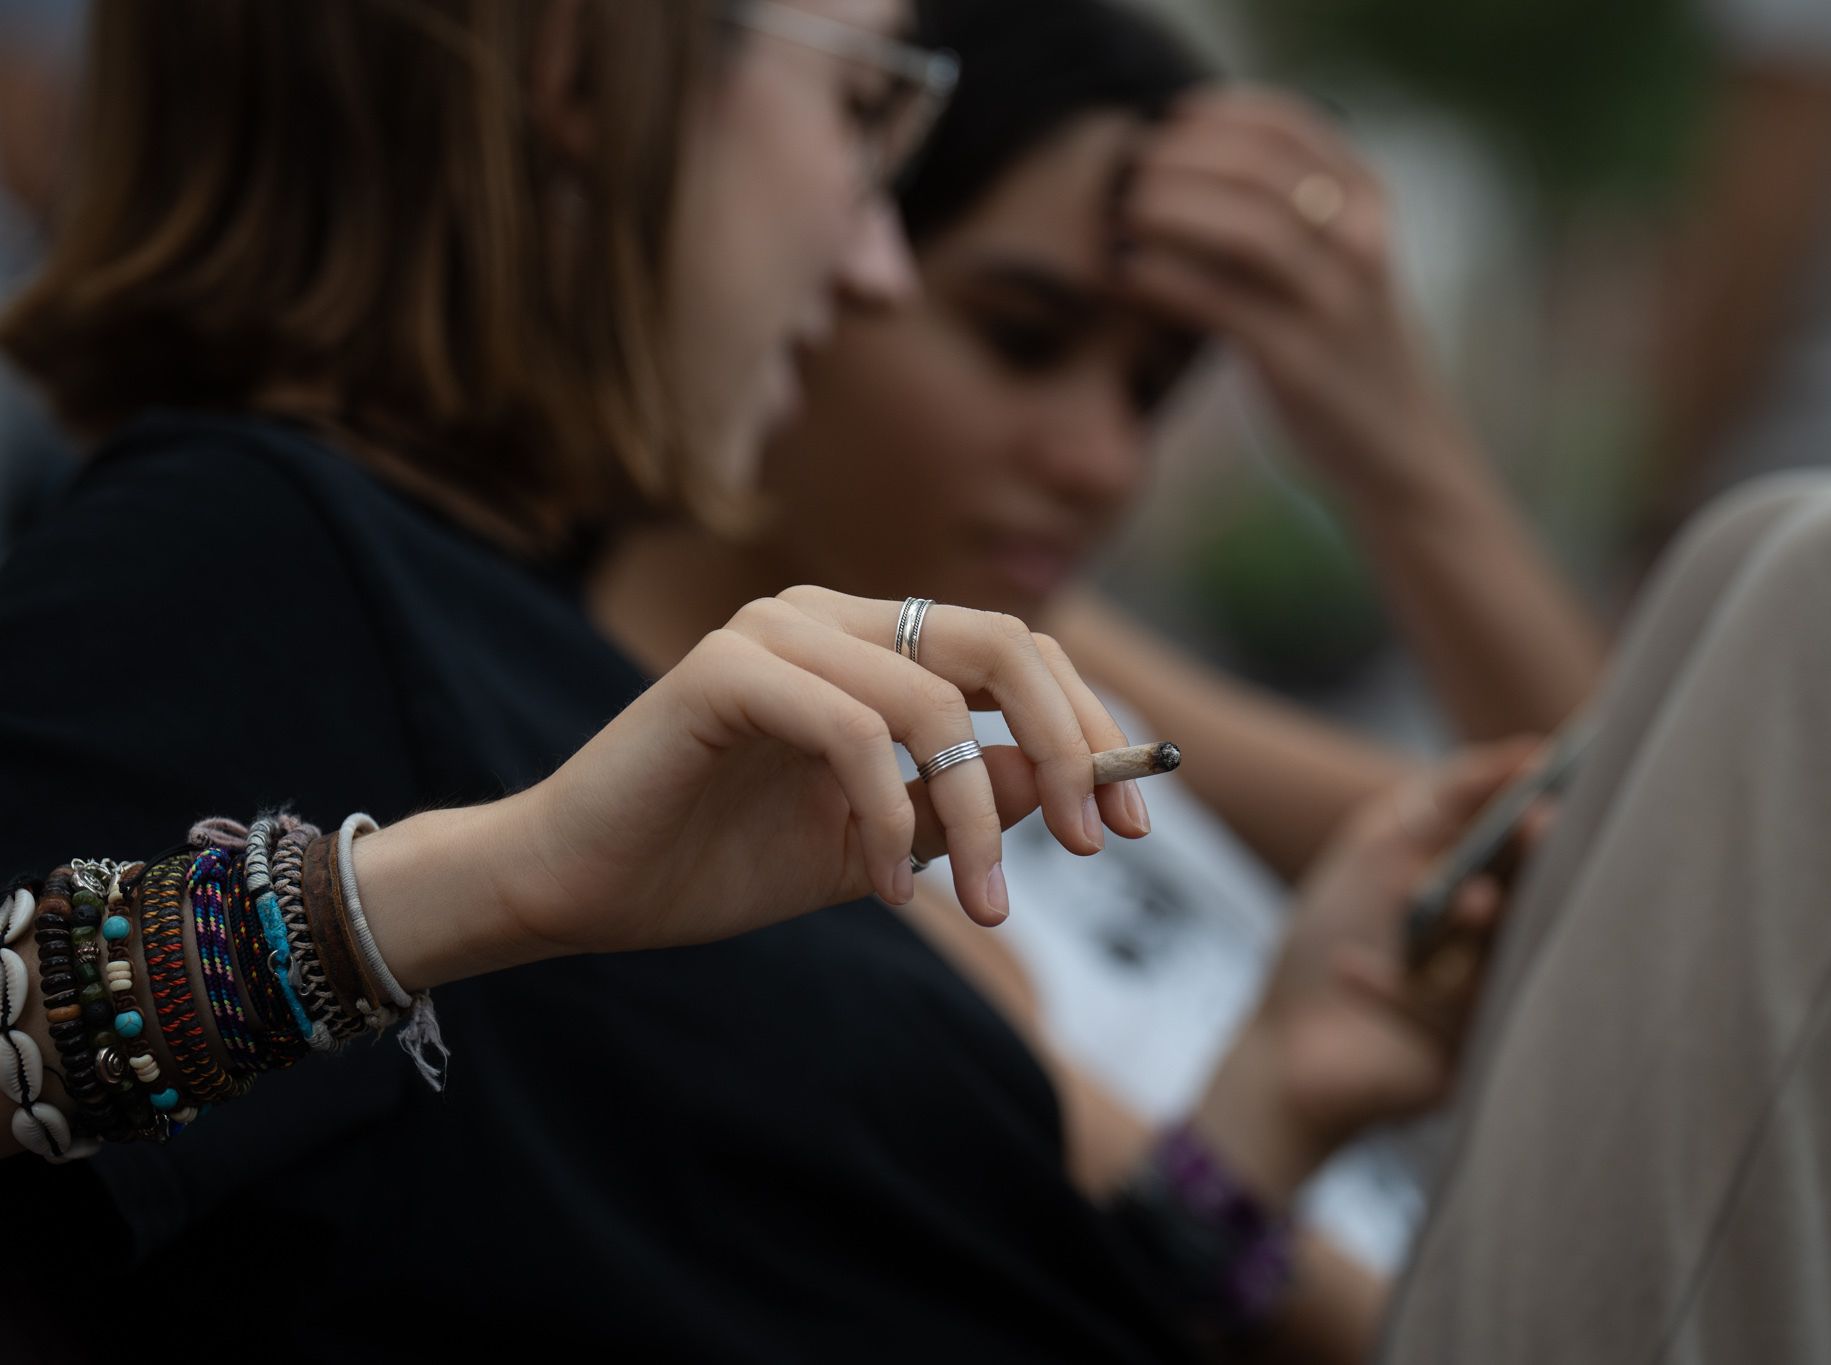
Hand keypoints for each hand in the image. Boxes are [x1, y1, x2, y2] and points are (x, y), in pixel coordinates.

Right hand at [360, 588, 1153, 983]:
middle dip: (1067, 749)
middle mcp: (828, 613)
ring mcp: (773, 630)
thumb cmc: (716, 861)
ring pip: (934, 703)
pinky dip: (890, 820)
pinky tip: (885, 889)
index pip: (1017, 651)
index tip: (1132, 825)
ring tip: (978, 906)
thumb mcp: (881, 842)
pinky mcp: (723, 669)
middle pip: (1003, 643)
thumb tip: (1075, 786)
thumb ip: (969, 802)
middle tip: (1099, 850)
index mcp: (868, 641)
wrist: (577, 889)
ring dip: (976, 819)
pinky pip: (854, 733)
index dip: (1088, 729)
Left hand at [1115, 88, 1455, 500]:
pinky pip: (1222, 305)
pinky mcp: (1301, 365)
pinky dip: (1165, 280)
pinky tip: (1126, 274)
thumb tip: (1184, 159)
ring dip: (1170, 209)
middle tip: (1127, 170)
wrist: (1399, 448)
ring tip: (1121, 212)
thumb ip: (1286, 209)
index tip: (1165, 123)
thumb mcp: (1337, 260)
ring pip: (1245, 229)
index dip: (1216, 113)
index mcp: (1369, 203)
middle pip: (1259, 168)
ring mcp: (1336, 305)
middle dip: (1180, 159)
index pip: (1288, 126)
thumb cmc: (1345, 345)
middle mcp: (1361, 243)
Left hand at [1191, 739, 1548, 1202]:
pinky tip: (1348, 969)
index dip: (1542, 809)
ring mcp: (1492, 1002)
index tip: (1555, 771)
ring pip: (1507, 957)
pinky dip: (1396, 991)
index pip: (1532, 844)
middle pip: (1535, 897)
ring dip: (1483, 926)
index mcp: (1491, 886)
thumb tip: (1526, 751)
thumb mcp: (1379, 847)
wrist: (1285, 1044)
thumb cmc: (1333, 932)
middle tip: (1543, 822)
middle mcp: (1502, 943)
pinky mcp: (1473, 1057)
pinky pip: (1452, 1016)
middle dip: (1539, 860)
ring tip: (1468, 898)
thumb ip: (1448, 797)